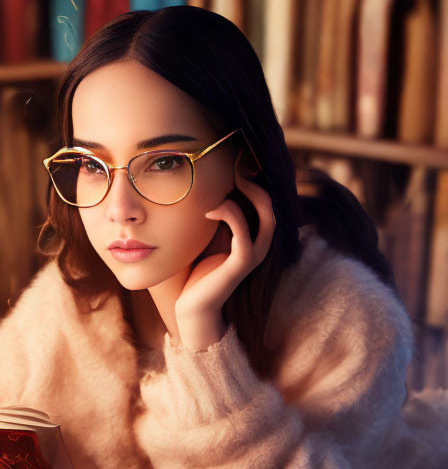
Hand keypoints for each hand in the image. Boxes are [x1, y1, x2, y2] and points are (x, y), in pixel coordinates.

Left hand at [174, 169, 275, 323]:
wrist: (194, 307)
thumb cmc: (197, 271)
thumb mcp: (207, 238)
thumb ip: (214, 218)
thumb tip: (204, 190)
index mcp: (254, 236)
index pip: (266, 202)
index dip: (257, 180)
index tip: (236, 161)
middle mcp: (260, 243)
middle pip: (273, 203)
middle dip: (256, 181)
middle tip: (236, 164)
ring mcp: (254, 254)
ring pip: (266, 214)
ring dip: (248, 194)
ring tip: (229, 183)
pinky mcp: (242, 263)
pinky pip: (244, 233)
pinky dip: (230, 216)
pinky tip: (209, 212)